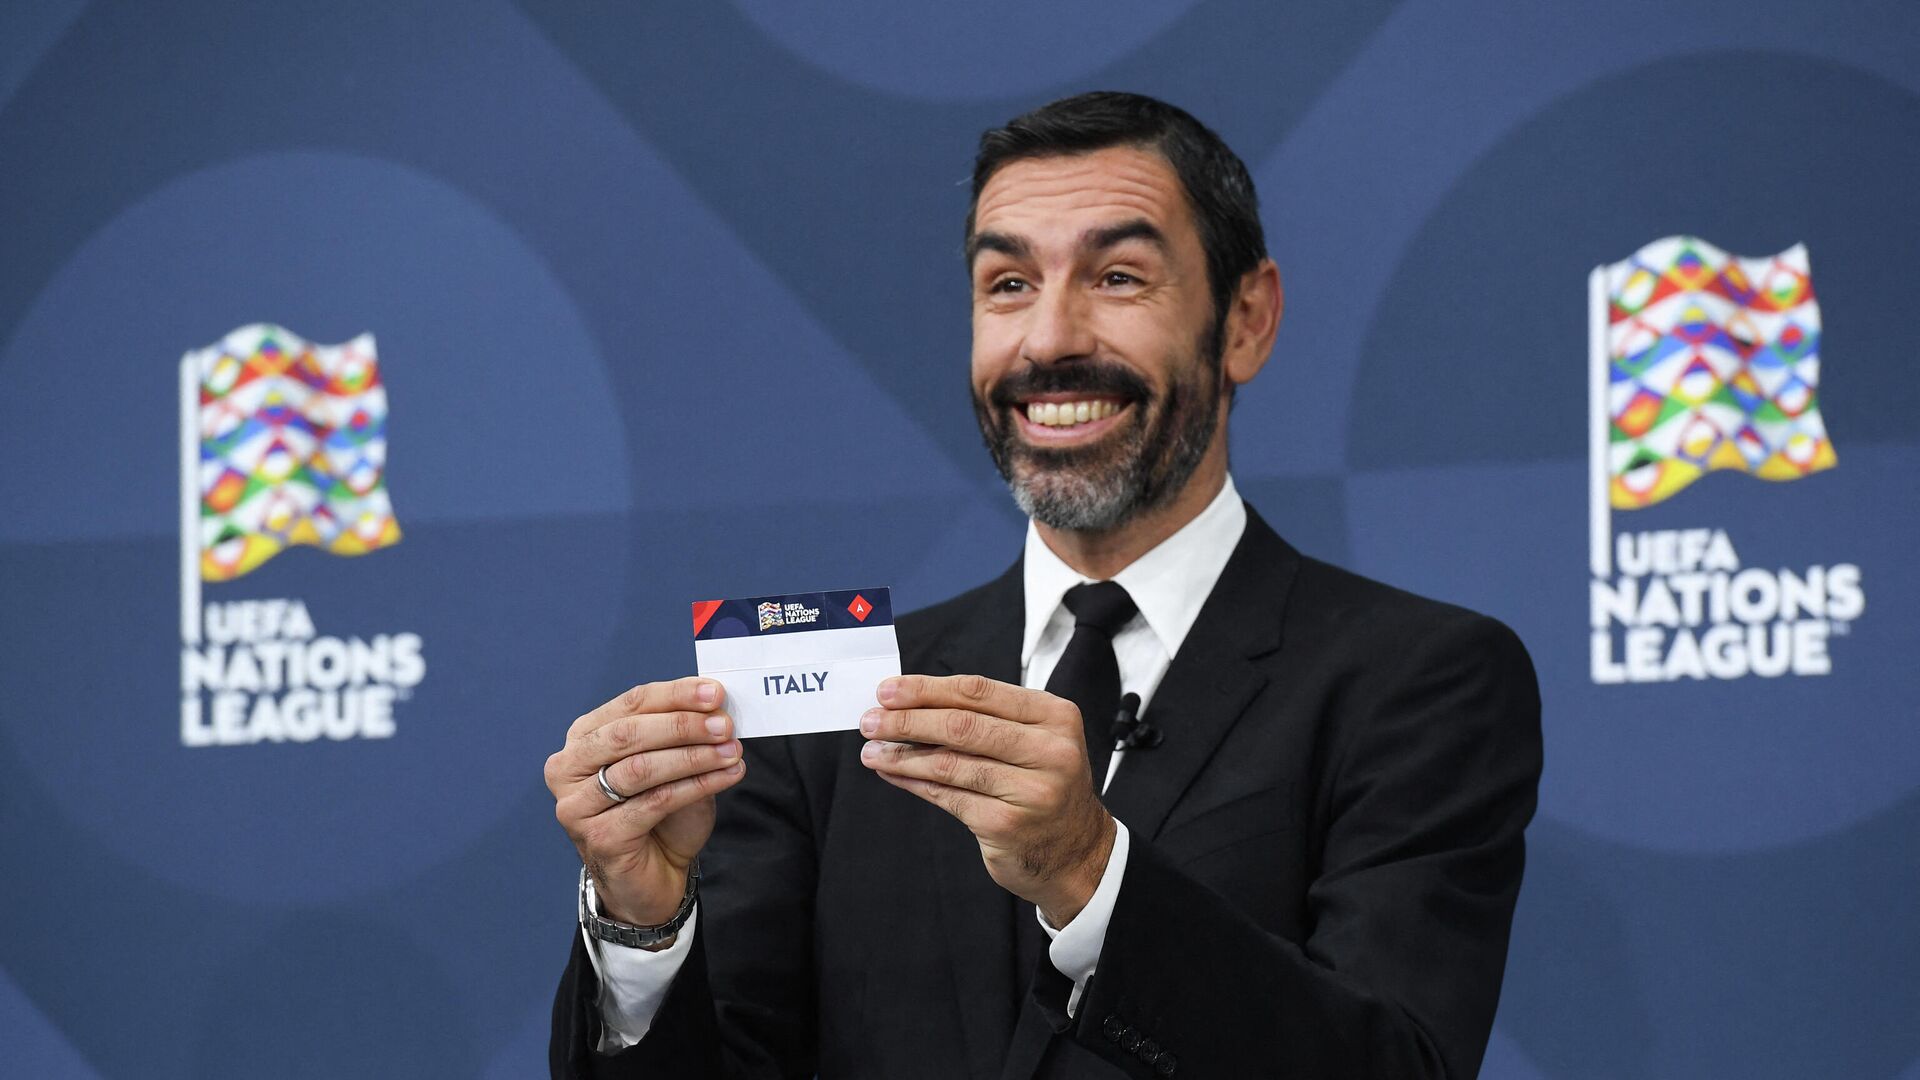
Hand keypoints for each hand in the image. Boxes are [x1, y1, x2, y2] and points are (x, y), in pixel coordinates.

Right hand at [545, 677, 745, 939]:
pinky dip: (695, 786)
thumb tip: (715, 703)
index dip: (675, 695)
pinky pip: (654, 803)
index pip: (630, 703)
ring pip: (639, 769)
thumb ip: (682, 733)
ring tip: (732, 751)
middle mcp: (569, 768)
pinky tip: (725, 777)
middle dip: (683, 725)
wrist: (653, 878)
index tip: (715, 692)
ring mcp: (577, 805)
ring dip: (693, 756)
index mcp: (583, 738)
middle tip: (725, 725)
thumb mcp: (671, 763)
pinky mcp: (598, 837)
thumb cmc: (660, 816)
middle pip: (628, 733)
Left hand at [858, 673, 1114, 925]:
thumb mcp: (1032, 740)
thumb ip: (984, 719)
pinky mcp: (1007, 825)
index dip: (928, 689)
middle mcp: (1049, 750)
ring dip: (902, 754)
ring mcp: (1031, 790)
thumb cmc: (1044, 787)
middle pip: (963, 725)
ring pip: (950, 763)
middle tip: (870, 719)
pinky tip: (893, 773)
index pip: (979, 692)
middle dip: (907, 720)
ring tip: (872, 750)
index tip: (889, 690)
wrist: (1075, 852)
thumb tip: (909, 703)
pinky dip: (914, 782)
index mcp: (1054, 716)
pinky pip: (948, 796)